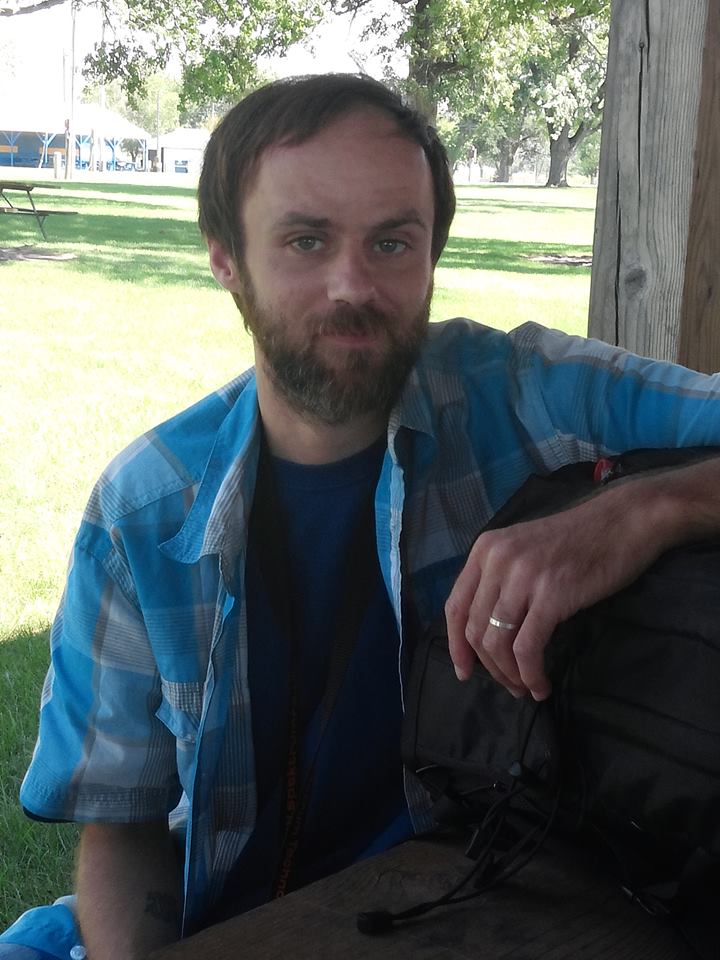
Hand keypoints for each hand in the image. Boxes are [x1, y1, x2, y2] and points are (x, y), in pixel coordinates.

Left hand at [444, 474, 688, 700]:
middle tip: (509, 685)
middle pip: (475, 629)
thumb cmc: (578, 539)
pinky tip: (540, 684)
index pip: (455, 606)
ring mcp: (522, 577)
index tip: (464, 672)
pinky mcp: (551, 595)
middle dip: (489, 667)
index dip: (456, 645)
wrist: (624, 521)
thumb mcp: (524, 549)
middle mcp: (496, 561)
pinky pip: (527, 647)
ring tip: (525, 688)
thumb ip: (500, 579)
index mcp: (485, 550)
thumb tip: (485, 629)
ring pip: (497, 642)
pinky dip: (530, 673)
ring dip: (509, 675)